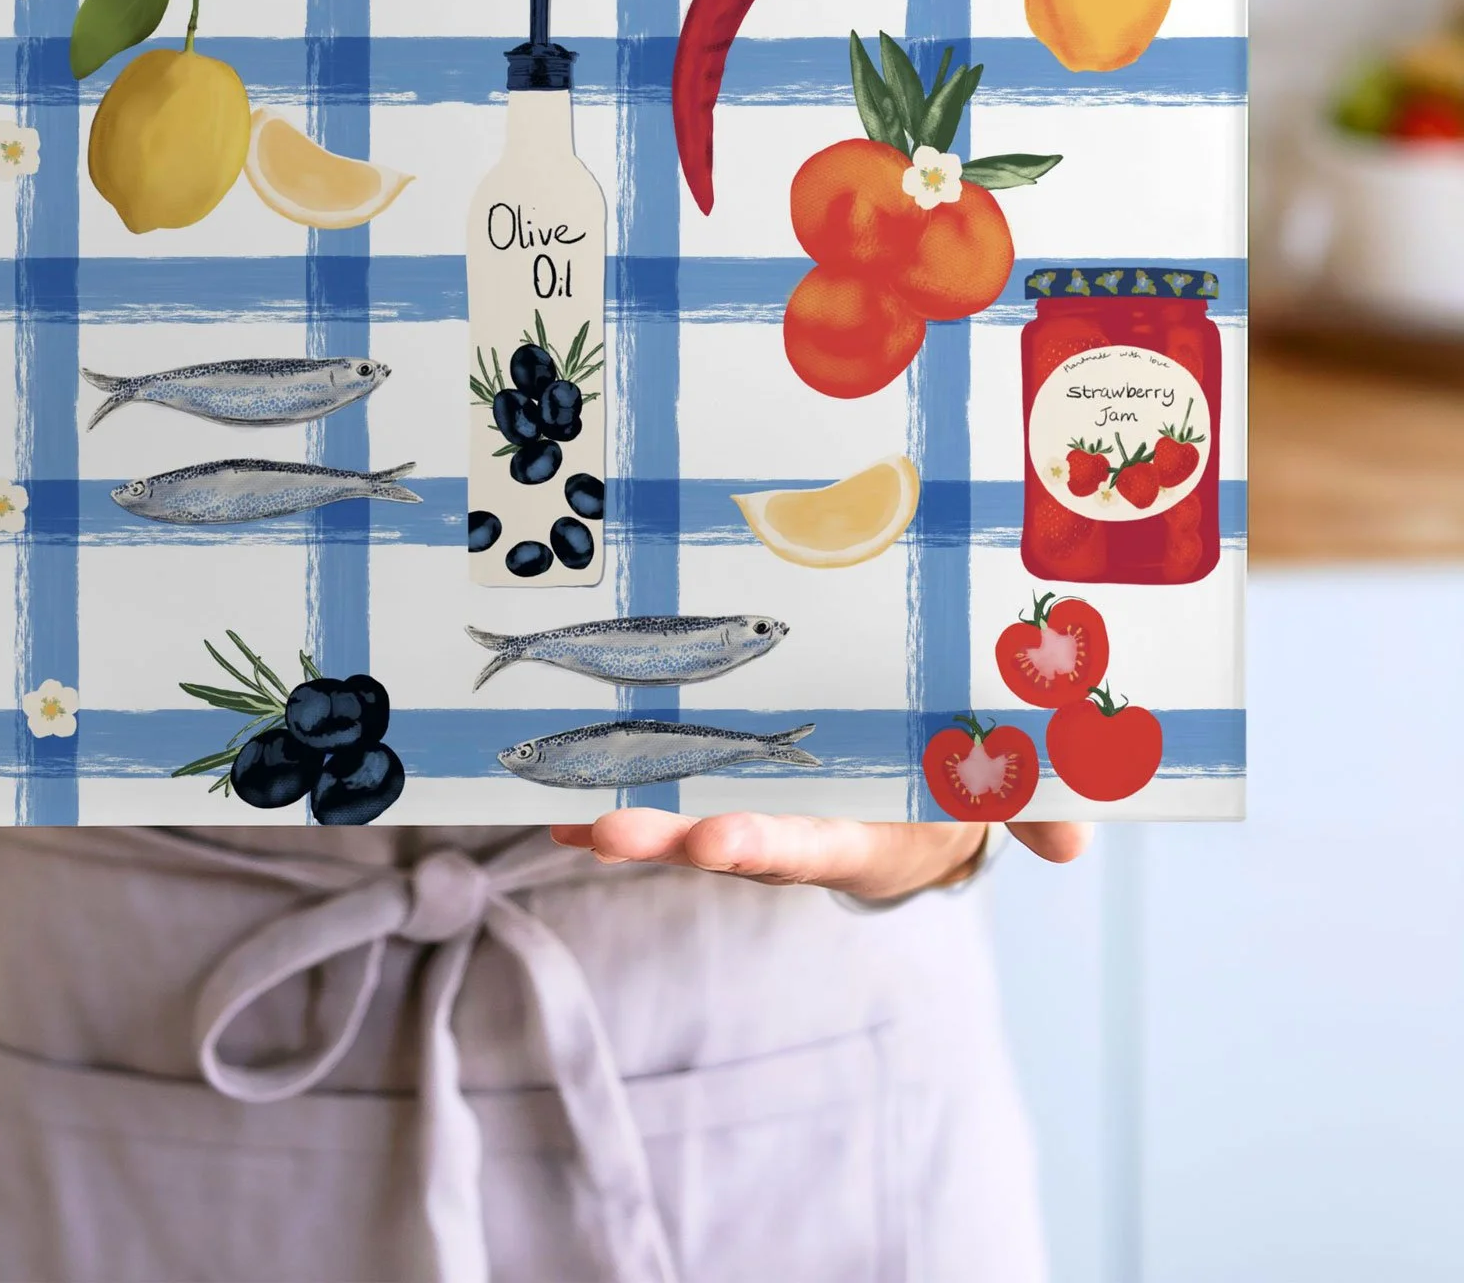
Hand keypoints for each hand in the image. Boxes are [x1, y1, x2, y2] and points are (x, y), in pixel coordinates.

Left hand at [550, 811, 1089, 901]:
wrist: (931, 780)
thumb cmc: (971, 778)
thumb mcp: (1012, 787)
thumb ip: (1037, 807)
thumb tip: (1072, 843)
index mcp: (865, 834)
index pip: (811, 843)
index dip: (763, 846)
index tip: (715, 844)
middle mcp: (799, 829)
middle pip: (727, 838)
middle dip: (667, 838)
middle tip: (605, 831)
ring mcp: (759, 809)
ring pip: (686, 816)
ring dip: (627, 817)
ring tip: (563, 812)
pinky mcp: (729, 785)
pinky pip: (667, 790)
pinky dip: (615, 794)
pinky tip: (550, 797)